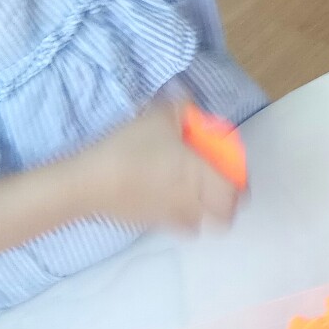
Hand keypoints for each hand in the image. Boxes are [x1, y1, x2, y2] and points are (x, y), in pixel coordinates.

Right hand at [71, 97, 241, 232]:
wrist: (89, 183)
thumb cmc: (129, 149)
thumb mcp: (158, 118)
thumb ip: (180, 108)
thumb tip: (189, 102)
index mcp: (199, 177)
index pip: (234, 195)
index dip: (240, 188)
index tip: (234, 174)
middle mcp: (190, 202)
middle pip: (222, 219)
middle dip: (224, 205)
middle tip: (216, 186)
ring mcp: (168, 218)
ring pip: (197, 225)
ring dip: (201, 213)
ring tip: (191, 194)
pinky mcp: (147, 225)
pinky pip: (172, 226)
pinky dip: (176, 216)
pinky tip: (163, 197)